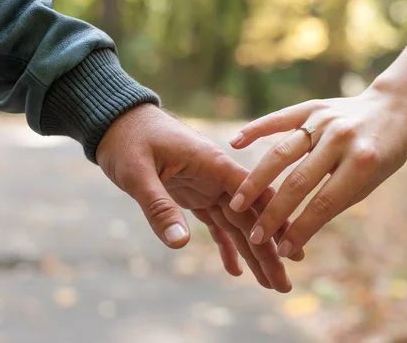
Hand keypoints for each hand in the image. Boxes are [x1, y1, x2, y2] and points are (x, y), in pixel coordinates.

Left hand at [97, 104, 301, 291]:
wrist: (116, 122)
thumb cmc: (128, 139)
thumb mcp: (138, 172)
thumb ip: (159, 205)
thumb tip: (179, 243)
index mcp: (213, 163)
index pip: (253, 196)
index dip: (273, 224)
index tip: (290, 252)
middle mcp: (217, 177)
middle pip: (250, 217)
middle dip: (267, 251)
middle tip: (284, 285)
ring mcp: (208, 187)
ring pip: (238, 225)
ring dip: (253, 253)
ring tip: (271, 283)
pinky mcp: (195, 195)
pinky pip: (216, 225)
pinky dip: (226, 247)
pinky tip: (235, 270)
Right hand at [228, 87, 406, 257]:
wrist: (394, 108)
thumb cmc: (382, 155)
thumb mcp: (368, 182)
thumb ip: (333, 202)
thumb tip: (296, 235)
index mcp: (362, 162)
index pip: (324, 202)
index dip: (302, 229)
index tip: (282, 250)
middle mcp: (340, 139)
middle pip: (298, 180)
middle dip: (275, 212)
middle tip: (256, 235)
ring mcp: (323, 120)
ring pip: (281, 152)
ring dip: (257, 180)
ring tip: (237, 203)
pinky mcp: (311, 106)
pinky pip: (278, 119)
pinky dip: (255, 129)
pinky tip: (235, 143)